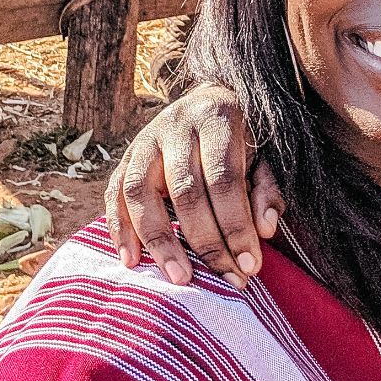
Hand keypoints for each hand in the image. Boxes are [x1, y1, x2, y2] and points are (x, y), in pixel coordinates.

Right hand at [105, 83, 282, 289]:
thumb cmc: (240, 138)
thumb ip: (266, 190)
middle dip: (206, 242)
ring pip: (141, 191)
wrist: (206, 101)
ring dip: (158, 240)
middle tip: (226, 280)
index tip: (250, 266)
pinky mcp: (125, 157)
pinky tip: (132, 261)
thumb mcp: (264, 154)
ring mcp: (145, 140)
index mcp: (216, 118)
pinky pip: (114, 193)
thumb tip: (265, 230)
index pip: (224, 179)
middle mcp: (176, 126)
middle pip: (185, 190)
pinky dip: (119, 228)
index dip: (236, 225)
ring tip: (178, 278)